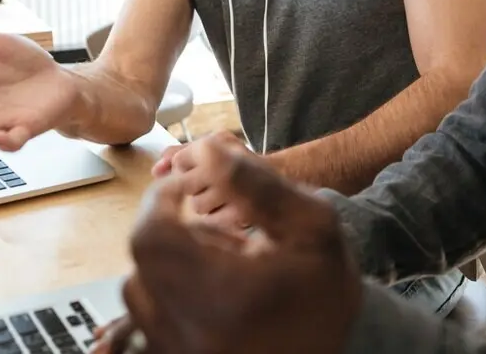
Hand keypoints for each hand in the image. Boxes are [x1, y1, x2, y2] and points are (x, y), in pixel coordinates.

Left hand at [118, 138, 362, 353]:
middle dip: (167, 230)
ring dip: (165, 263)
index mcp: (223, 295)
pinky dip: (163, 295)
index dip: (159, 200)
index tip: (182, 186)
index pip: (152, 235)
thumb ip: (256, 183)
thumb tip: (203, 151)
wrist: (347, 348)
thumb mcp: (311, 224)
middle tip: (205, 224)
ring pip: (138, 292)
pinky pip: (146, 323)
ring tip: (211, 260)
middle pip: (142, 262)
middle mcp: (190, 333)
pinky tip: (204, 289)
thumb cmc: (326, 285)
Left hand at [151, 132, 257, 231]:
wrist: (279, 178)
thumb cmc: (236, 160)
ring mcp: (231, 193)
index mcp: (211, 146)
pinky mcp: (240, 214)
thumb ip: (179, 154)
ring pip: (198, 206)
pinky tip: (232, 207)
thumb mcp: (212, 146)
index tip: (206, 167)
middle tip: (216, 181)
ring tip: (225, 194)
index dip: (189, 167)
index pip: (179, 162)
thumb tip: (155, 171)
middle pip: (186, 185)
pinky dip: (220, 217)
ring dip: (208, 203)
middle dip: (197, 186)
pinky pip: (213, 221)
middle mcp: (220, 166)